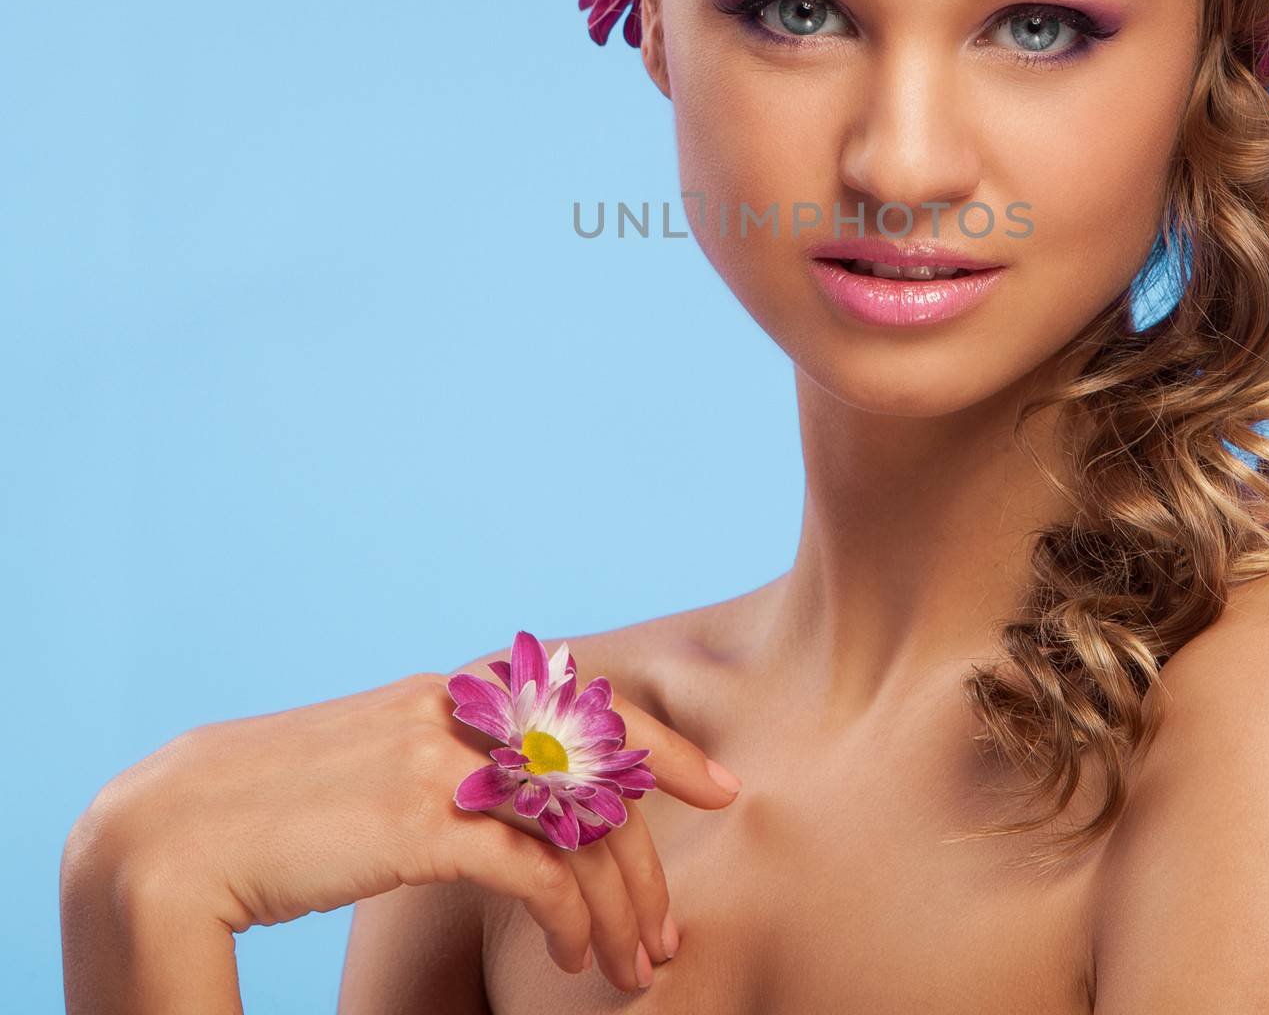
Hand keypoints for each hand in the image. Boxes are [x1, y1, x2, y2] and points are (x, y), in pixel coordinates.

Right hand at [69, 667, 739, 994]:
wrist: (162, 834)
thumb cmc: (260, 817)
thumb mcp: (365, 777)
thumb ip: (432, 773)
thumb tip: (492, 808)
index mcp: (438, 696)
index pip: (578, 704)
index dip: (654, 744)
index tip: (713, 782)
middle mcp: (449, 712)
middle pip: (595, 765)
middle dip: (647, 849)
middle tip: (669, 928)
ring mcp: (437, 758)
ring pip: (574, 821)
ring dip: (618, 900)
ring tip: (637, 966)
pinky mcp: (418, 817)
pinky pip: (531, 867)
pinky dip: (570, 914)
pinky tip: (577, 958)